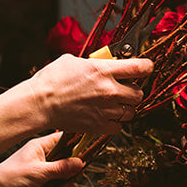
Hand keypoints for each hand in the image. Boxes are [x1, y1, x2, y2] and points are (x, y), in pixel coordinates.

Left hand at [0, 132, 84, 186]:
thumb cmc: (10, 179)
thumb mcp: (39, 172)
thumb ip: (61, 168)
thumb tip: (81, 162)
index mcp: (40, 146)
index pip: (64, 139)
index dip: (77, 145)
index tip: (87, 154)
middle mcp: (43, 157)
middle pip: (68, 161)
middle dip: (70, 174)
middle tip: (68, 181)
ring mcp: (43, 171)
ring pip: (64, 177)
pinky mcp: (42, 185)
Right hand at [28, 54, 152, 134]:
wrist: (40, 104)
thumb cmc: (52, 80)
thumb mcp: (73, 60)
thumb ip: (94, 62)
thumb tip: (105, 61)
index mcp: (104, 70)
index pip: (140, 67)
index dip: (147, 67)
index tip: (146, 68)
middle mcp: (109, 90)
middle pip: (139, 93)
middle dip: (133, 90)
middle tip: (124, 89)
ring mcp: (106, 109)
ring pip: (131, 111)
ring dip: (125, 107)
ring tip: (113, 104)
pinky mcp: (99, 125)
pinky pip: (119, 126)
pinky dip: (115, 122)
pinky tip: (106, 116)